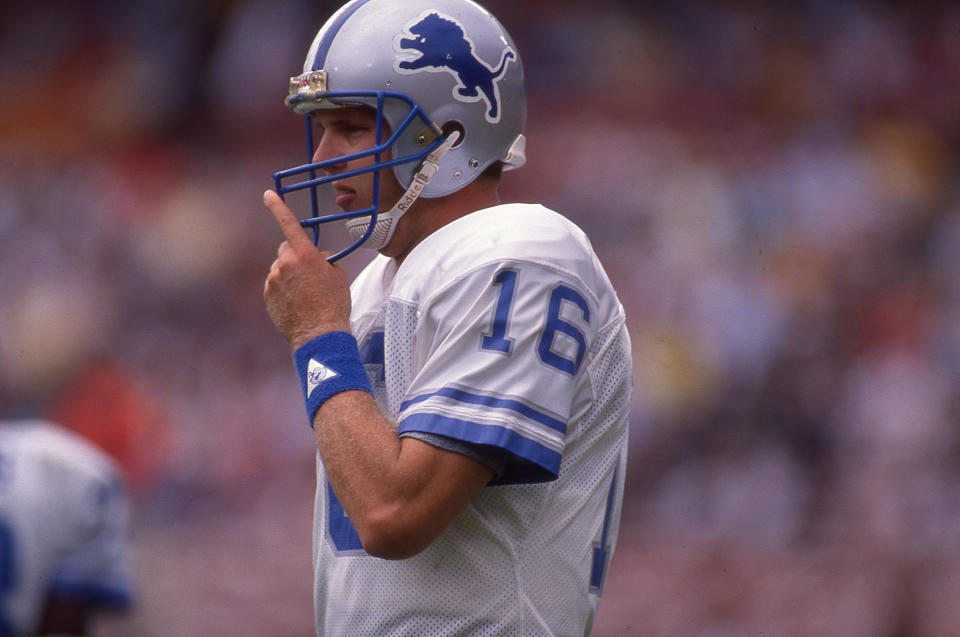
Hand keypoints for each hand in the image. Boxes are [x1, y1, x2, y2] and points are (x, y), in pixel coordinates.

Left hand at [263, 190, 351, 347]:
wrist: (320, 333)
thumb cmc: (334, 304)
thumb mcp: (338, 275)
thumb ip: (324, 260)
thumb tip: (316, 257)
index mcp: (304, 254)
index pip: (288, 223)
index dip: (277, 207)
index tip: (268, 194)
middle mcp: (285, 263)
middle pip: (286, 249)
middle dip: (295, 256)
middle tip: (310, 274)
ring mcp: (273, 280)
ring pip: (280, 269)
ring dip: (290, 275)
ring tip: (306, 295)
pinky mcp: (267, 295)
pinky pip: (275, 285)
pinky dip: (283, 290)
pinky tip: (297, 303)